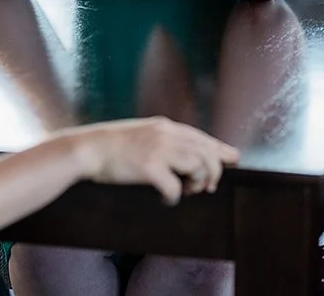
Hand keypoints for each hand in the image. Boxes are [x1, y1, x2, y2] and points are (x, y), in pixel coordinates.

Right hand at [66, 117, 240, 204]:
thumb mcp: (142, 133)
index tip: (234, 157)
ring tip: (189, 190)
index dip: (220, 148)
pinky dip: (175, 196)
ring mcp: (158, 150)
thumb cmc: (112, 145)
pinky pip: (175, 187)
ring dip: (198, 181)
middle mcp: (166, 135)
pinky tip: (167, 198)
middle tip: (208, 186)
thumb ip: (163, 139)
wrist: (89, 149)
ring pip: (198, 166)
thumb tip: (182, 154)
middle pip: (206, 151)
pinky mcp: (149, 168)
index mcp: (165, 126)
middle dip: (213, 171)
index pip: (201, 137)